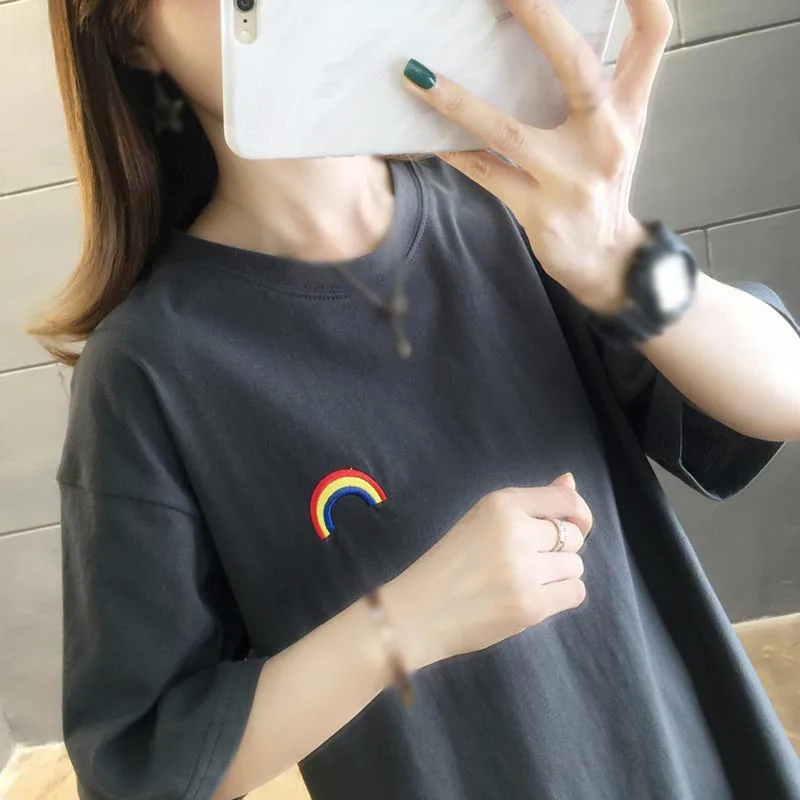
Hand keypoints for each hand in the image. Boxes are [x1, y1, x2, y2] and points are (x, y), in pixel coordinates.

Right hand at [381, 472, 592, 671]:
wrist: (420, 611)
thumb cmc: (451, 562)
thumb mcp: (484, 520)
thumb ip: (531, 502)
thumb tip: (571, 480)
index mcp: (501, 504)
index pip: (565, 499)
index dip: (579, 513)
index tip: (573, 525)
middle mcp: (516, 531)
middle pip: (573, 535)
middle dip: (560, 549)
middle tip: (530, 560)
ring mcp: (524, 570)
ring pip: (575, 565)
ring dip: (559, 574)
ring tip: (528, 580)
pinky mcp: (531, 605)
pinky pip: (575, 592)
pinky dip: (561, 595)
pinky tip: (536, 596)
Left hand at [401, 0, 672, 312]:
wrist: (605, 259)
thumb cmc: (602, 185)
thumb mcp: (617, 131)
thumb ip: (598, 86)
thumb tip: (548, 33)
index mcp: (629, 109)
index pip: (652, 36)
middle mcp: (606, 138)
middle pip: (578, 68)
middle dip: (540, 19)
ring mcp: (570, 178)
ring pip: (508, 130)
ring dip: (458, 101)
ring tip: (416, 74)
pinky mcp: (538, 211)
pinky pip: (485, 173)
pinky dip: (453, 151)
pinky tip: (423, 134)